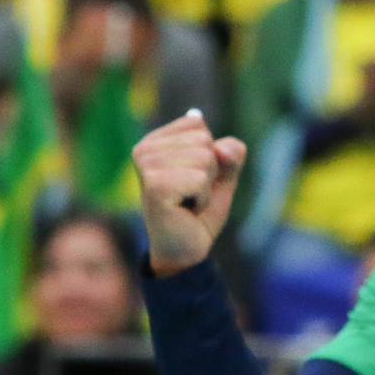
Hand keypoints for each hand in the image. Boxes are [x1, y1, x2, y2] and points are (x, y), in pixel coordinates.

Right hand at [133, 111, 246, 275]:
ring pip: (205, 158)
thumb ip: (231, 152)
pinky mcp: (154, 186)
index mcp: (154, 141)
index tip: (191, 177)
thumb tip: (221, 149)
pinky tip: (186, 210)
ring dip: (205, 186)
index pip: (196, 123)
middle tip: (190, 194)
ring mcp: (146, 167)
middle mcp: (143, 149)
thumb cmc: (198, 210)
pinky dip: (202, 198)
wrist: (186, 250)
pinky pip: (200, 179)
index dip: (208, 153)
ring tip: (188, 202)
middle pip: (203, 139)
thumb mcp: (222, 174)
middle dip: (209, 171)